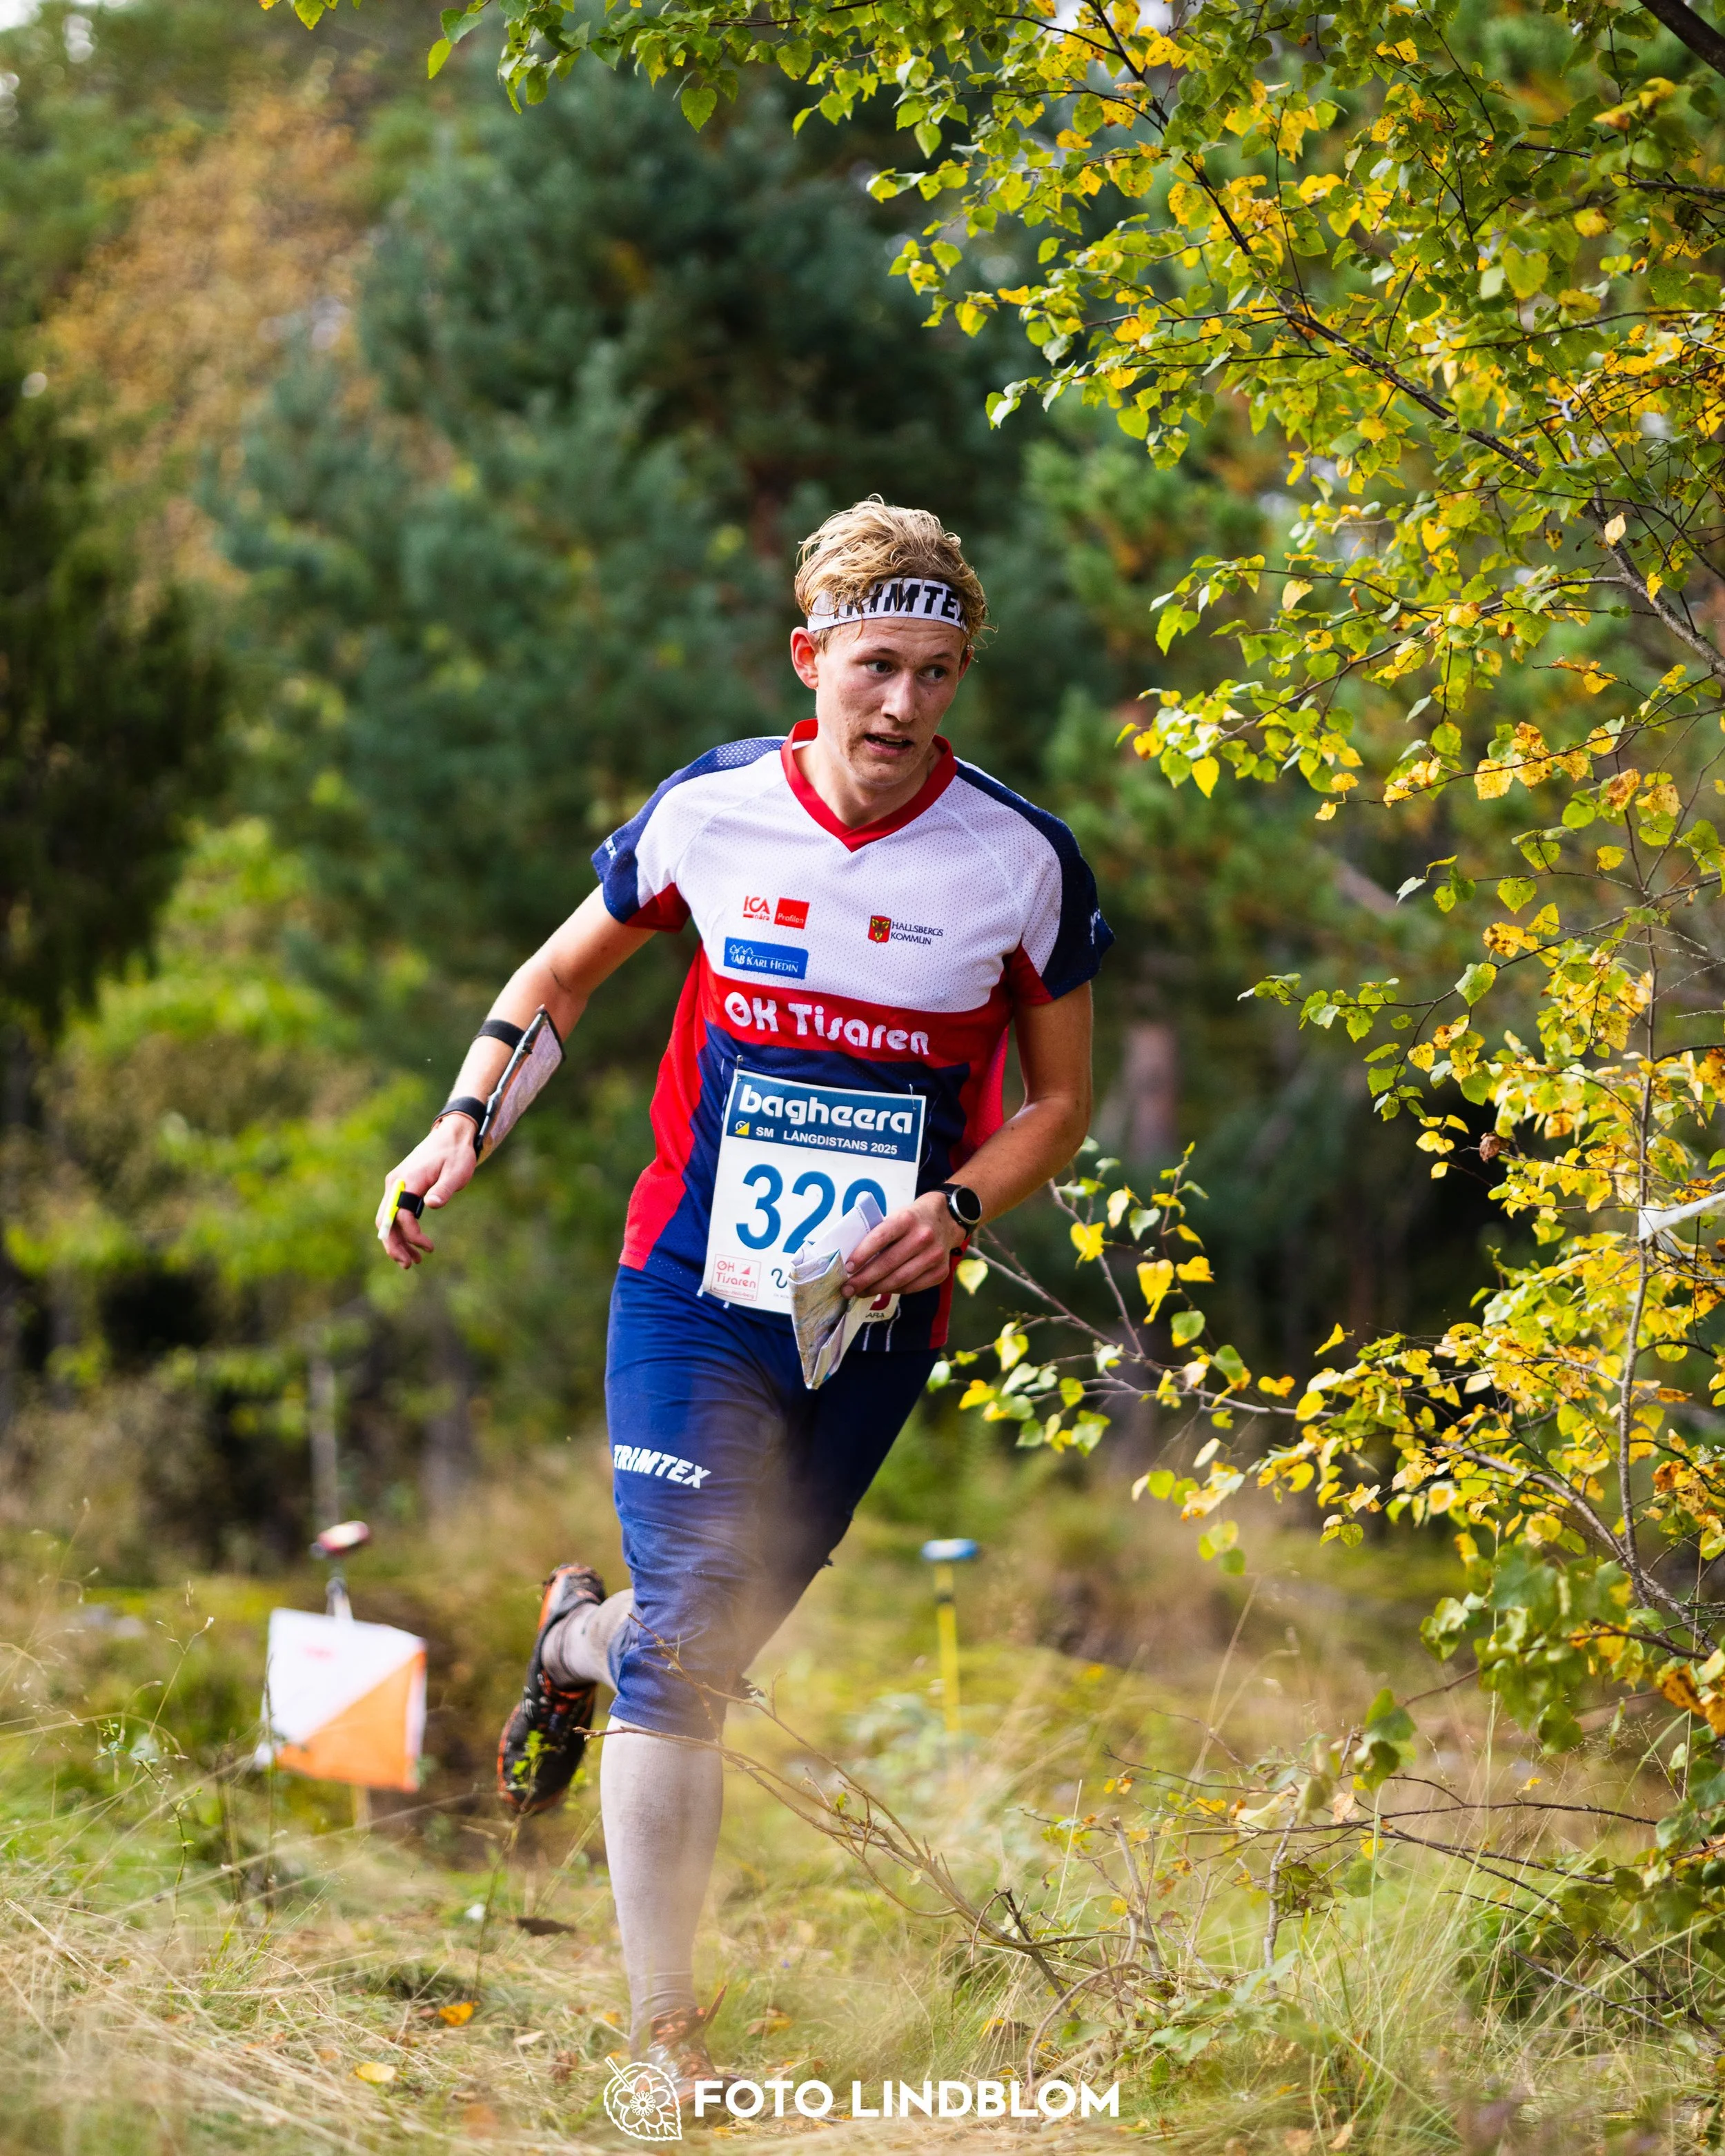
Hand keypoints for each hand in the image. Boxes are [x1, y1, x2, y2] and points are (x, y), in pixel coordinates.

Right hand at [375, 1115, 478, 1268]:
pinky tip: (412, 1244)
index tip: (429, 1247)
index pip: (401, 1214)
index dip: (412, 1234)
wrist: (452, 1136)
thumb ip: (445, 1188)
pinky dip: (399, 1231)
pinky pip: (394, 1213)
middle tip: (409, 1264)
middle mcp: (396, 1182)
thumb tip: (433, 1205)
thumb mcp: (457, 1170)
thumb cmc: (457, 1154)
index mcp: (408, 1179)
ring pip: (387, 1219)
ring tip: (412, 1261)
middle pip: (385, 1220)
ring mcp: (395, 1185)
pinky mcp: (400, 1187)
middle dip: (394, 1245)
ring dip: (396, 1241)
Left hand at [843, 1190, 966, 1299]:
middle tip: (847, 1288)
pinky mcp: (941, 1272)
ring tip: (861, 1292)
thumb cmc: (912, 1220)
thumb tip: (853, 1262)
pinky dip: (894, 1290)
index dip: (862, 1254)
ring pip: (899, 1279)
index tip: (848, 1268)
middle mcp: (923, 1237)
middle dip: (864, 1279)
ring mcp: (934, 1256)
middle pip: (888, 1264)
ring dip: (876, 1289)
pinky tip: (882, 1290)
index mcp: (907, 1219)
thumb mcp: (896, 1217)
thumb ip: (878, 1234)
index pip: (880, 1237)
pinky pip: (912, 1287)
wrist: (947, 1219)